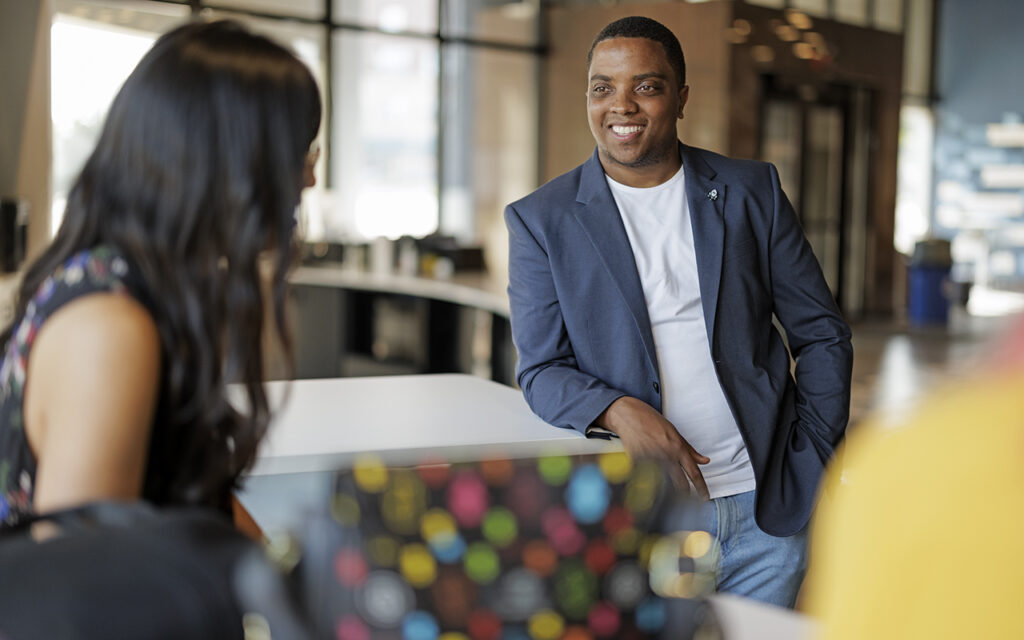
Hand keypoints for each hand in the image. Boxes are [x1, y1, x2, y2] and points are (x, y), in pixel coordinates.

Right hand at [595, 396, 710, 499]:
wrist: (628, 415)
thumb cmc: (650, 420)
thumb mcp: (674, 432)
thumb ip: (689, 449)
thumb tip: (704, 460)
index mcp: (678, 448)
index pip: (694, 473)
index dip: (701, 488)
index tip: (705, 497)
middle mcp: (667, 455)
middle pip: (681, 484)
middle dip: (686, 495)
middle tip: (688, 501)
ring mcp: (652, 460)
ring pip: (665, 485)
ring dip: (669, 493)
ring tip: (671, 498)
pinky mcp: (638, 463)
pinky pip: (647, 479)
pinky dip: (651, 485)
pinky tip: (652, 488)